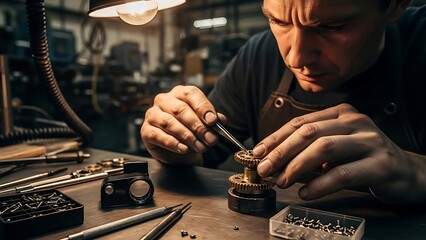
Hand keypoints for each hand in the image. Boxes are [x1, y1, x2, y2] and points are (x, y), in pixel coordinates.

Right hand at [141, 85, 221, 164]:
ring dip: (187, 136)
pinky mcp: (146, 130)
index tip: (213, 121)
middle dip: (197, 126)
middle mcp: (164, 100)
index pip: (191, 94)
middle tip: (210, 139)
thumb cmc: (192, 132)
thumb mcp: (206, 125)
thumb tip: (220, 120)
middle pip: (180, 109)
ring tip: (200, 147)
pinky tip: (184, 149)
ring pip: (169, 122)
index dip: (203, 107)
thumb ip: (214, 121)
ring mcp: (152, 114)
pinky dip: (173, 143)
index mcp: (180, 93)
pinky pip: (158, 135)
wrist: (178, 150)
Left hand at [253, 103, 416, 203]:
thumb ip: (308, 149)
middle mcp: (355, 121)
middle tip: (264, 168)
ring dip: (297, 166)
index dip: (275, 138)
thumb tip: (273, 160)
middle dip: (281, 151)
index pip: (300, 123)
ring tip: (282, 180)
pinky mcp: (380, 163)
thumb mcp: (335, 148)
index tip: (257, 152)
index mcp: (340, 113)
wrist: (406, 172)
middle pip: (308, 132)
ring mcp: (369, 140)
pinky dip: (320, 184)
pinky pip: (343, 173)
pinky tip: (306, 193)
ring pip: (324, 148)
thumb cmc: (363, 159)